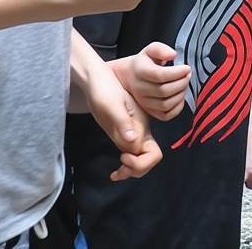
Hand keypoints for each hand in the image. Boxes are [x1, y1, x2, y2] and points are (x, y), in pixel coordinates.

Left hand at [84, 60, 163, 180]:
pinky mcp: (124, 134)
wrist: (97, 79)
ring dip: (131, 171)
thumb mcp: (111, 103)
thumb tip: (132, 141)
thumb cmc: (103, 88)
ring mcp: (132, 134)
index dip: (141, 162)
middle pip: (150, 160)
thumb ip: (123, 122)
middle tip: (118, 168)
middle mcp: (140, 133)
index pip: (154, 154)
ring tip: (116, 172)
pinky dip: (126, 167)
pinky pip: (131, 155)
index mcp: (141, 126)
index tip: (123, 156)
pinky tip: (115, 170)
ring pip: (141, 160)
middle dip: (137, 169)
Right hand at [111, 42, 191, 120]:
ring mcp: (144, 102)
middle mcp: (140, 89)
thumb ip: (160, 49)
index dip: (177, 72)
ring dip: (181, 94)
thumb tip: (172, 55)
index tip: (186, 68)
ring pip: (166, 104)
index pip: (159, 75)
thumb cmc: (144, 63)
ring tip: (184, 83)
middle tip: (187, 75)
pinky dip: (177, 107)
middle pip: (164, 90)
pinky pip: (166, 115)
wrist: (129, 76)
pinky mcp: (150, 112)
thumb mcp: (150, 50)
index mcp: (140, 71)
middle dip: (181, 82)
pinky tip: (180, 96)